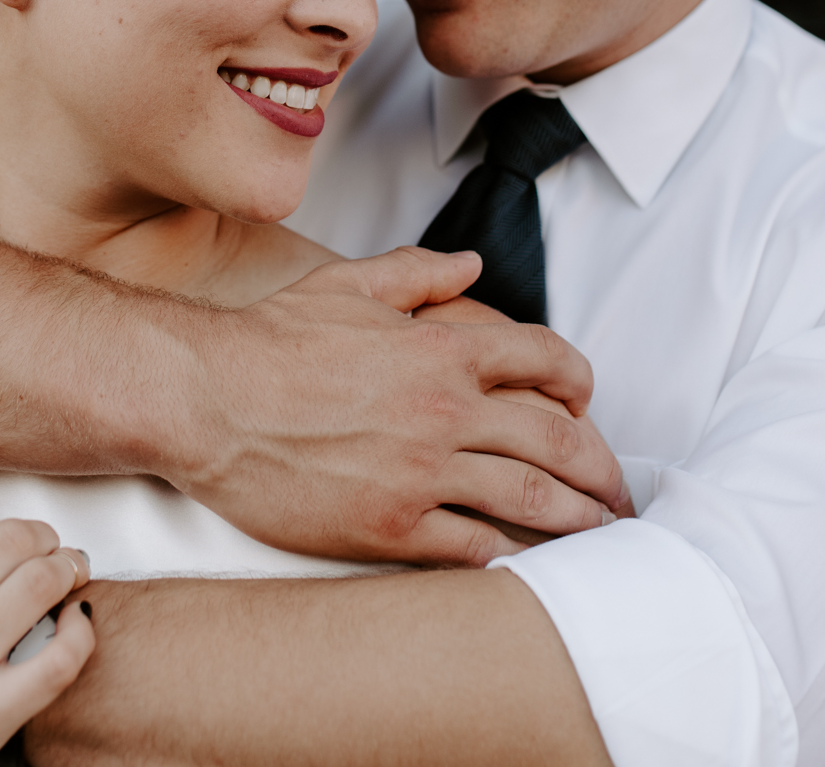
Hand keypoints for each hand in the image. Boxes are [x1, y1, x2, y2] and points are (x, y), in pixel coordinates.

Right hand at [173, 247, 631, 567]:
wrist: (206, 399)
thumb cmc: (269, 340)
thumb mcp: (349, 285)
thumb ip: (418, 272)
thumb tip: (470, 264)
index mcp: (442, 349)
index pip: (546, 359)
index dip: (579, 382)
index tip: (587, 404)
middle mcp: (444, 411)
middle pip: (557, 441)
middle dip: (601, 468)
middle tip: (618, 489)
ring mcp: (421, 473)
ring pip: (529, 499)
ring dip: (576, 518)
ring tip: (598, 531)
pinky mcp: (389, 527)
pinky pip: (472, 547)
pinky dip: (507, 554)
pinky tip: (522, 560)